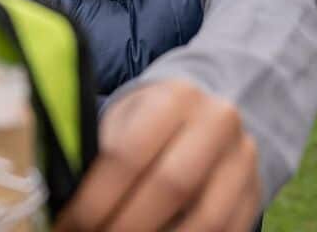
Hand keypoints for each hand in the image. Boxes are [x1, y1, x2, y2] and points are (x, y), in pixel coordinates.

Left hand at [55, 80, 260, 231]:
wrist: (206, 116)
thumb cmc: (148, 123)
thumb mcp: (123, 121)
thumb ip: (97, 154)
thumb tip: (60, 202)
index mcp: (174, 97)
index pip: (128, 154)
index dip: (94, 200)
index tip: (68, 225)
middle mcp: (217, 123)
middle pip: (170, 187)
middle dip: (124, 226)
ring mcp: (243, 161)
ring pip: (204, 221)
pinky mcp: (255, 196)